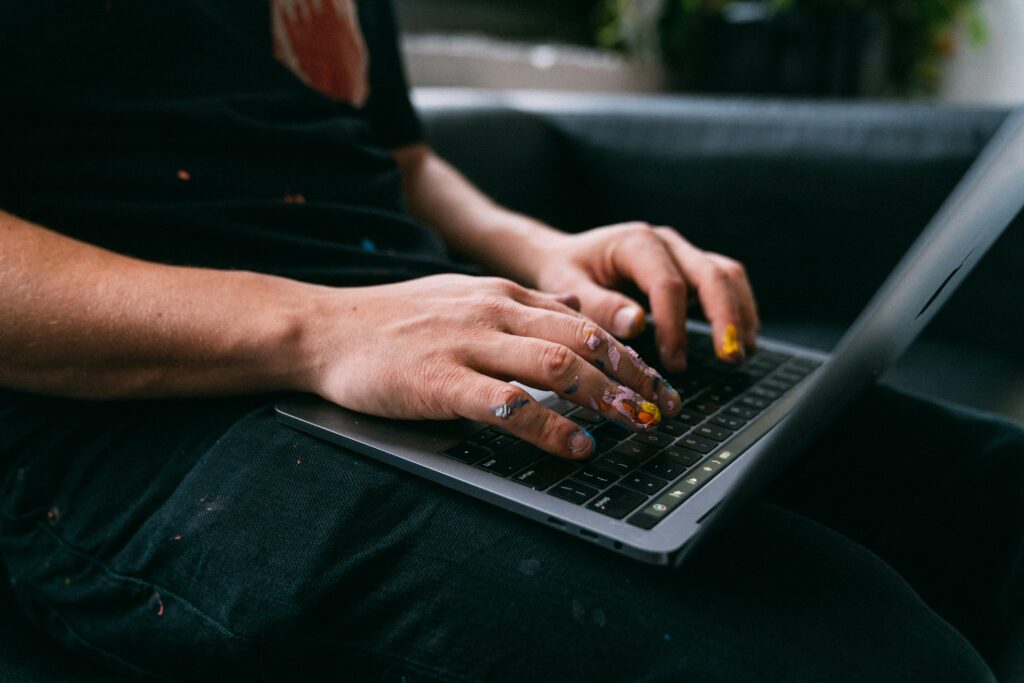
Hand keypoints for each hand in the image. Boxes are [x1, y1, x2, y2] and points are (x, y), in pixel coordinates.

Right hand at [302, 274, 682, 459]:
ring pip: (557, 364)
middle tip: (664, 407)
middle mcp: (493, 311)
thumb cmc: (393, 322)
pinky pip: (510, 404)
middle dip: (632, 375)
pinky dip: (551, 427)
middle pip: (583, 339)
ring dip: (605, 397)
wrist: (325, 330)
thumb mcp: (462, 298)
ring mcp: (468, 344)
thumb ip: (518, 307)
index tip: (656, 380)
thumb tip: (573, 312)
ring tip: (637, 422)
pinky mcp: (442, 381)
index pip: (583, 318)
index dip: (627, 352)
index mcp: (502, 294)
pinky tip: (577, 446)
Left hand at [530, 222, 759, 372]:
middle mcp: (666, 242)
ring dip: (739, 312)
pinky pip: (724, 281)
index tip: (673, 362)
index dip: (675, 326)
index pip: (669, 283)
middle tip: (730, 358)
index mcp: (635, 242)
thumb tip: (637, 323)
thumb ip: (599, 305)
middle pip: (711, 274)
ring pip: (727, 274)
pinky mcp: (689, 266)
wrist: (563, 255)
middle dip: (725, 318)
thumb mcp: (567, 286)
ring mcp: (681, 252)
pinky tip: (740, 338)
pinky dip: (737, 307)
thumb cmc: (564, 271)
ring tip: (741, 351)